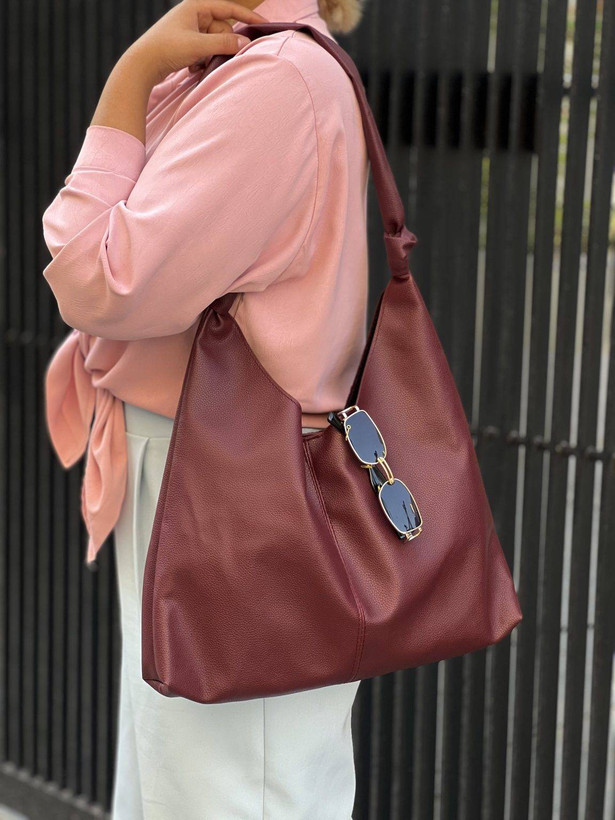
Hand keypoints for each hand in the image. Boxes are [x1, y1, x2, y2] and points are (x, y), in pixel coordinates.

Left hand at [127, 0, 268, 85]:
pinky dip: (203, 61)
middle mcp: (194, 15)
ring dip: (211, 56)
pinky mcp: (186, 44)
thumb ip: (224, 44)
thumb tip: (245, 44)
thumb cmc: (167, 49)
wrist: (141, 65)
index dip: (248, 16)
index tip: (264, 25)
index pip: (229, 8)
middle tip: (213, 57)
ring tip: (198, 64)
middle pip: (222, 30)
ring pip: (214, 43)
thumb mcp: (199, 46)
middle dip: (222, 46)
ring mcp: (190, 30)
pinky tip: (192, 68)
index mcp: (196, 6)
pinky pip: (205, 51)